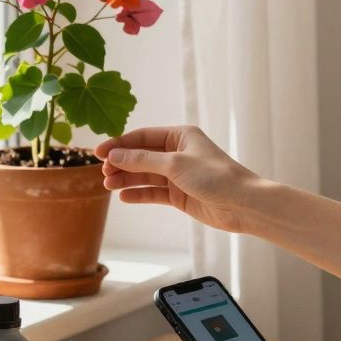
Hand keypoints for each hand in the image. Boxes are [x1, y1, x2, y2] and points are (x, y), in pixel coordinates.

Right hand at [95, 126, 262, 233]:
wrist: (242, 204)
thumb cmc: (215, 177)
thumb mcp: (175, 164)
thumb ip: (143, 160)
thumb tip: (115, 156)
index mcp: (180, 136)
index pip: (142, 137)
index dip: (119, 145)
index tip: (98, 153)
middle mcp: (177, 153)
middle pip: (141, 156)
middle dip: (121, 164)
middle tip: (103, 174)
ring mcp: (178, 175)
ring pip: (145, 175)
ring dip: (127, 179)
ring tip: (108, 186)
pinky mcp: (179, 195)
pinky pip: (153, 192)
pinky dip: (139, 194)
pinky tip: (124, 197)